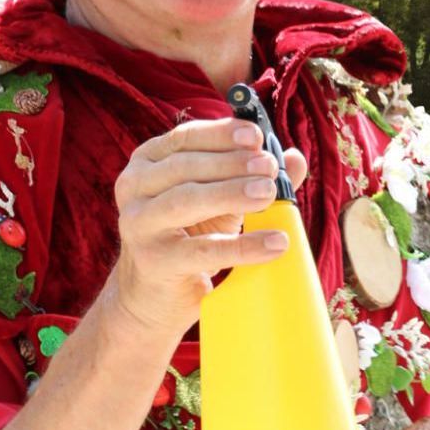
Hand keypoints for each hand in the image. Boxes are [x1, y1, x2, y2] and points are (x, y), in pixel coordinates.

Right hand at [105, 117, 308, 342]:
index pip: (184, 138)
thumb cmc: (188, 237)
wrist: (153, 295)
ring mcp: (139, 224)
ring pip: (186, 200)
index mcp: (147, 162)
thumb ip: (252, 177)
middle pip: (184, 166)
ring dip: (231, 194)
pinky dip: (242, 246)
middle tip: (268, 168)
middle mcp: (134, 187)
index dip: (220, 134)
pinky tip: (274, 244)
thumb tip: (295, 158)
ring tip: (267, 193)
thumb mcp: (218, 201)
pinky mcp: (154, 260)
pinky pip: (203, 250)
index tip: (255, 137)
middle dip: (231, 164)